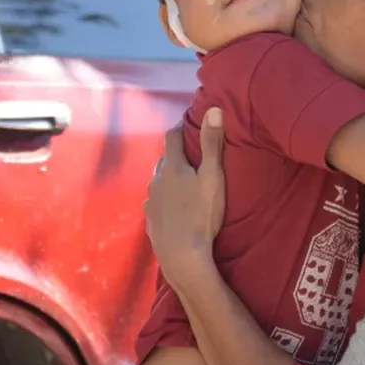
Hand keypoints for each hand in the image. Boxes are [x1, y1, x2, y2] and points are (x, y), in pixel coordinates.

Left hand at [144, 107, 226, 283]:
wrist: (182, 255)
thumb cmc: (201, 215)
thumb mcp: (213, 177)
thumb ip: (213, 144)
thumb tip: (214, 109)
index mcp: (172, 167)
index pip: (172, 137)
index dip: (181, 127)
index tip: (190, 123)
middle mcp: (156, 180)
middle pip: (165, 160)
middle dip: (176, 155)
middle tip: (192, 157)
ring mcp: (151, 202)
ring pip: (159, 182)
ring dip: (169, 179)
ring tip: (184, 184)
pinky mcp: (150, 221)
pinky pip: (156, 203)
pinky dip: (165, 200)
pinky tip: (174, 208)